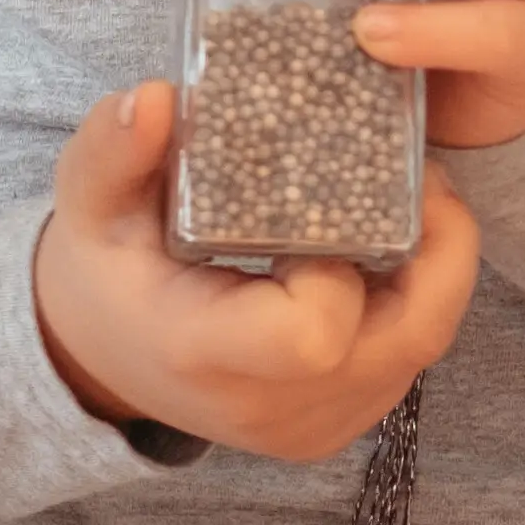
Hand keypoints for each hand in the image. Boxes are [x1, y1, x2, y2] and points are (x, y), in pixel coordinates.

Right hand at [29, 78, 480, 457]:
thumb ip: (113, 152)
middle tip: (413, 172)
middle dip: (433, 245)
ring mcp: (311, 426)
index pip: (314, 333)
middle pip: (410, 334)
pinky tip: (385, 247)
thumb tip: (156, 98)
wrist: (104, 358)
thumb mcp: (90, 205)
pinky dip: (415, 296)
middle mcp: (270, 408)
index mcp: (204, 354)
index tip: (324, 201)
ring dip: (432, 265)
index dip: (343, 259)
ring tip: (405, 199)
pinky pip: (411, 356)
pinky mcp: (339, 425)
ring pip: (424, 340)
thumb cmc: (105, 272)